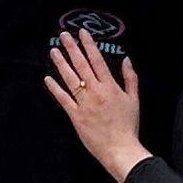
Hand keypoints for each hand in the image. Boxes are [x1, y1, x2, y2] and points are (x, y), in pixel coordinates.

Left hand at [44, 27, 146, 179]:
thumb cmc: (128, 127)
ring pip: (70, 79)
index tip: (82, 34)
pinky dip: (55, 88)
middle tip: (63, 36)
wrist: (120, 149)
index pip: (97, 60)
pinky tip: (48, 78)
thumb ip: (130, 78)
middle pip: (81, 65)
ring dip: (61, 63)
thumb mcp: (134, 99)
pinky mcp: (76, 116)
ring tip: (54, 51)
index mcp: (110, 87)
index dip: (89, 45)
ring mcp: (84, 104)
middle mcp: (96, 92)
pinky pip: (63, 99)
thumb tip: (126, 60)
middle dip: (71, 48)